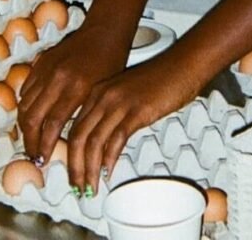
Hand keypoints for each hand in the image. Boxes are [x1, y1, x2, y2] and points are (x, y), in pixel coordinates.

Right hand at [18, 22, 129, 164]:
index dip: (44, 145)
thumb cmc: (110, 62)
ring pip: (24, 105)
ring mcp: (45, 69)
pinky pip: (25, 89)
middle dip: (30, 141)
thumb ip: (82, 114)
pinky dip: (25, 106)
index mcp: (75, 87)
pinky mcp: (40, 63)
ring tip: (31, 140)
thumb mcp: (101, 92)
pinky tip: (31, 117)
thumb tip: (71, 140)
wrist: (104, 33)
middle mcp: (56, 78)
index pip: (51, 124)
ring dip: (25, 126)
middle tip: (34, 155)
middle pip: (31, 118)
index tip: (43, 160)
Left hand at [67, 53, 200, 192]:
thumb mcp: (125, 94)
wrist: (182, 65)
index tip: (72, 172)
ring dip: (90, 169)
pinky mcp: (137, 111)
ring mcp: (119, 103)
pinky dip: (110, 159)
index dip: (69, 154)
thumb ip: (111, 113)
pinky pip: (116, 139)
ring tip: (91, 187)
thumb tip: (105, 141)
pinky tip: (109, 172)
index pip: (73, 127)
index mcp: (97, 92)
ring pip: (93, 141)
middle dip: (74, 167)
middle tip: (77, 187)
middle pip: (77, 137)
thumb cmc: (157, 80)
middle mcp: (102, 96)